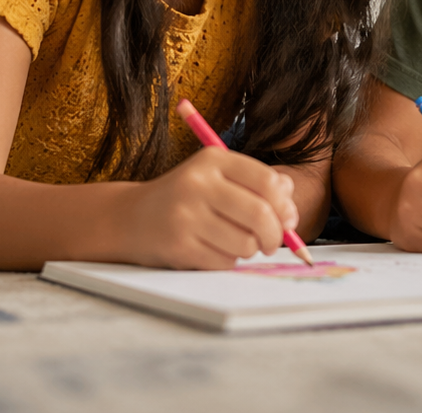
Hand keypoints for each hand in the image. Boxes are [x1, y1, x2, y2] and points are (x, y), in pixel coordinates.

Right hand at [126, 146, 297, 269]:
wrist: (131, 218)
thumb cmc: (187, 198)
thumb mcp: (219, 178)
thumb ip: (257, 184)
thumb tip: (290, 206)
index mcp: (212, 160)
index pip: (268, 181)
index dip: (285, 206)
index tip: (287, 220)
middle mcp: (197, 183)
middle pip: (260, 214)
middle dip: (275, 235)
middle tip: (271, 243)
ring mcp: (185, 215)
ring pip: (245, 243)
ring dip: (248, 250)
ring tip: (234, 242)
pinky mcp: (178, 246)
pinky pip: (225, 262)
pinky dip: (227, 261)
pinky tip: (212, 250)